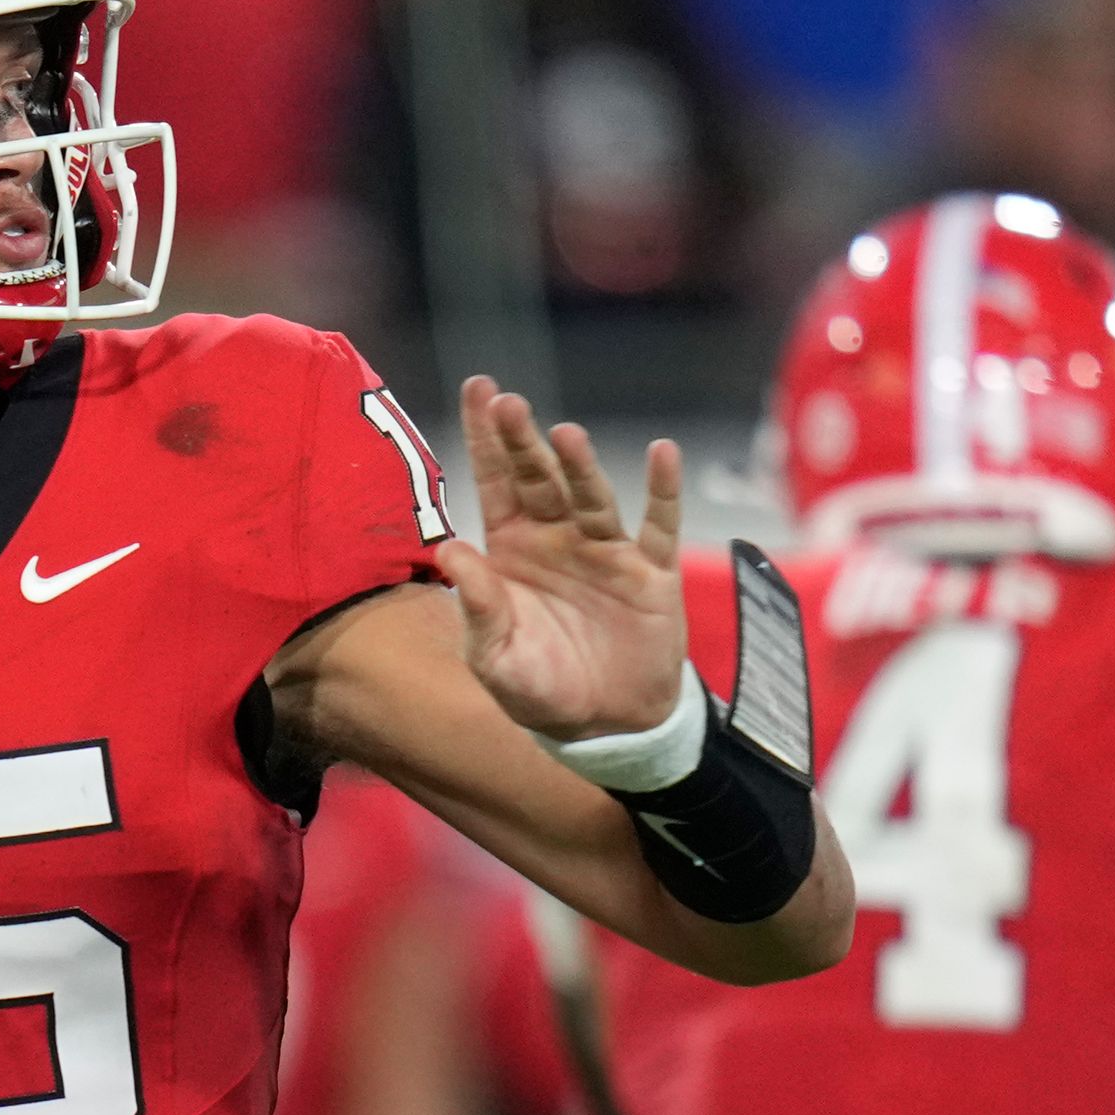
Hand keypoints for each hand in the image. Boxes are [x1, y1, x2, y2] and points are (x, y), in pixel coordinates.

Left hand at [440, 377, 687, 740]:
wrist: (605, 726)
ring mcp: (606, 551)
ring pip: (591, 496)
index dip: (487, 436)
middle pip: (539, 478)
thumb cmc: (539, 688)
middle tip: (510, 404)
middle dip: (523, 442)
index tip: (479, 389)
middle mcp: (558, 538)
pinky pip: (659, 525)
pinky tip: (665, 454)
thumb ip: (476, 605)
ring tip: (568, 436)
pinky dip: (663, 491)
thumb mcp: (495, 657)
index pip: (496, 481)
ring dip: (581, 466)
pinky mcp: (651, 573)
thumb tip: (449, 550)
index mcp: (512, 549)